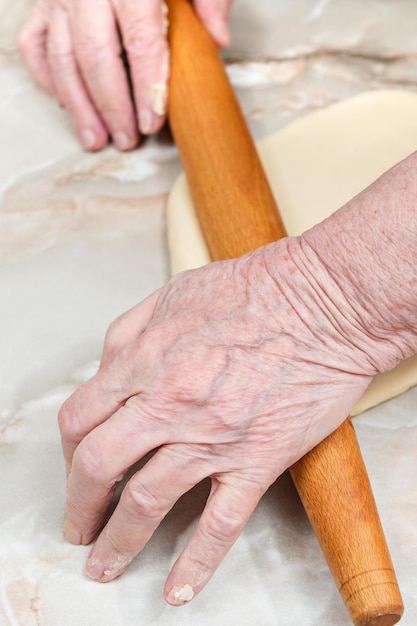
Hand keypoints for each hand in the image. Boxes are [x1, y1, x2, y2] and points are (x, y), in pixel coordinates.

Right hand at [18, 0, 232, 150]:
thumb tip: (217, 37)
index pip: (139, 41)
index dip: (146, 87)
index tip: (151, 122)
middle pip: (96, 58)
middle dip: (112, 107)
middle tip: (128, 140)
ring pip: (62, 60)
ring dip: (80, 107)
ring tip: (97, 139)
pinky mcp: (40, 8)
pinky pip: (35, 49)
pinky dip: (50, 81)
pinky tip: (70, 106)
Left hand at [58, 238, 375, 604]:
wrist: (324, 301)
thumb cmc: (253, 290)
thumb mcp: (172, 294)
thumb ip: (128, 333)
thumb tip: (104, 373)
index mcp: (148, 360)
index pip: (81, 419)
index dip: (69, 451)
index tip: (74, 467)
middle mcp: (172, 402)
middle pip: (99, 466)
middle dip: (80, 504)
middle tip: (78, 526)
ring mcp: (214, 435)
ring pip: (148, 502)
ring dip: (119, 542)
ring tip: (108, 564)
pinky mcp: (258, 459)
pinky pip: (220, 523)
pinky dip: (196, 563)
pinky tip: (178, 589)